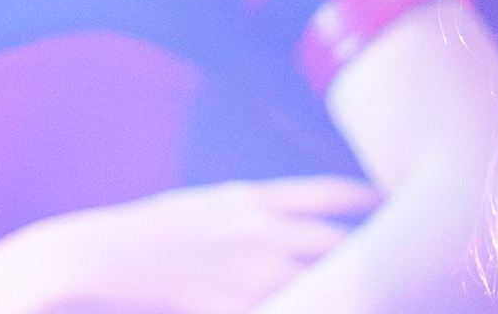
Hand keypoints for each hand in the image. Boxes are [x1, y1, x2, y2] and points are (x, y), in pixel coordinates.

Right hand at [0, 177, 377, 313]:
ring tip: (385, 291)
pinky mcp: (228, 305)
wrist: (84, 257)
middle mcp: (258, 229)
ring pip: (320, 279)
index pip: (329, 194)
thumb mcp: (198, 206)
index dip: (368, 199)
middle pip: (338, 241)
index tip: (394, 200)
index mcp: (250, 199)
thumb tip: (276, 212)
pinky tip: (324, 306)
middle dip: (375, 249)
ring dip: (350, 285)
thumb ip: (243, 208)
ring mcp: (246, 270)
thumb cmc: (136, 234)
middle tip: (412, 255)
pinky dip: (309, 306)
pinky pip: (284, 308)